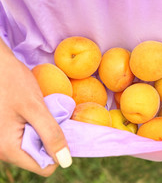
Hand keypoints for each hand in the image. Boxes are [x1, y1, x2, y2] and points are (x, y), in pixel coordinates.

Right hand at [0, 38, 71, 175]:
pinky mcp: (4, 132)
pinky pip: (26, 137)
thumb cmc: (13, 82)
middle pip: (37, 157)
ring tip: (38, 112)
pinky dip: (34, 126)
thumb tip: (65, 161)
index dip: (57, 151)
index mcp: (7, 148)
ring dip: (42, 132)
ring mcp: (2, 141)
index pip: (43, 167)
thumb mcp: (36, 107)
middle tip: (47, 116)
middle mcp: (1, 150)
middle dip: (48, 139)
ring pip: (33, 146)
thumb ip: (50, 134)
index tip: (59, 129)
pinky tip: (32, 111)